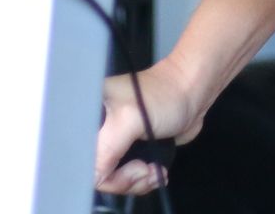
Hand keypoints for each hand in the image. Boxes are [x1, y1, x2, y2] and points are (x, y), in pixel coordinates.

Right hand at [95, 60, 205, 198]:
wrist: (193, 92)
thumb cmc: (164, 95)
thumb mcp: (129, 119)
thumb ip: (106, 150)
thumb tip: (96, 177)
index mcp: (88, 113)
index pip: (81, 157)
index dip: (103, 170)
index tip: (128, 165)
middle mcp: (97, 128)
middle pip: (96, 172)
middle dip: (123, 179)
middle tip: (144, 169)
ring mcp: (114, 140)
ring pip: (114, 178)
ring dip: (136, 182)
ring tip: (154, 170)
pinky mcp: (130, 149)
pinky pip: (127, 176)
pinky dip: (142, 180)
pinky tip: (155, 171)